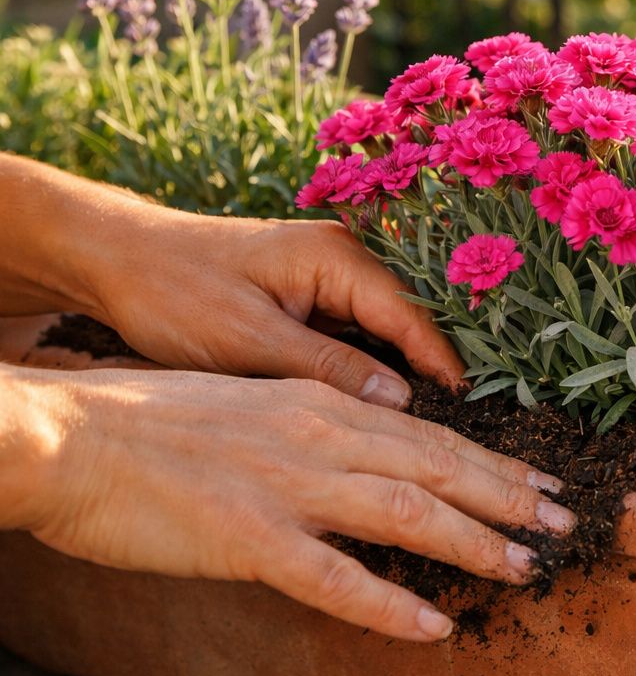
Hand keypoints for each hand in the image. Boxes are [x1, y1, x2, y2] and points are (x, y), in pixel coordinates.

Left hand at [0, 154, 461, 406]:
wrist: (116, 260)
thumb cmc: (173, 293)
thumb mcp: (248, 340)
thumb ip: (329, 369)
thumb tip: (403, 401)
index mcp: (336, 256)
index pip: (412, 314)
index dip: (446, 361)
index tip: (479, 404)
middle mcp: (345, 257)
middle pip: (414, 318)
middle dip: (442, 364)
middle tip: (478, 419)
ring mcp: (331, 274)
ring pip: (391, 328)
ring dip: (413, 367)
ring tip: (449, 416)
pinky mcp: (314, 294)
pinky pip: (363, 332)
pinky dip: (379, 363)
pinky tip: (393, 402)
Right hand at [0, 365, 572, 641]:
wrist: (70, 434)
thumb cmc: (152, 422)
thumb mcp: (254, 404)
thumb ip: (315, 427)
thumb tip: (367, 453)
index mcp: (321, 404)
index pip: (430, 434)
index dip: (492, 462)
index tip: (540, 482)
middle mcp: (319, 436)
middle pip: (438, 467)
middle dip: (507, 498)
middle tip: (563, 524)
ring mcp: (288, 487)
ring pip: (407, 514)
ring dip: (473, 543)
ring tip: (523, 567)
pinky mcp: (249, 538)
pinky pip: (336, 579)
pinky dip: (392, 605)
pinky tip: (434, 627)